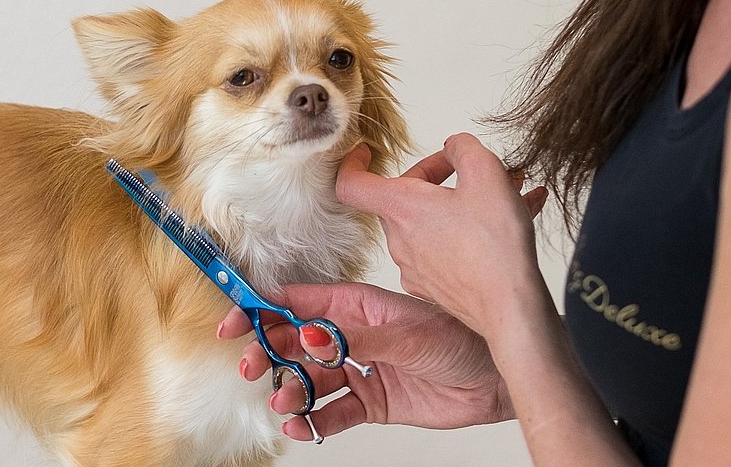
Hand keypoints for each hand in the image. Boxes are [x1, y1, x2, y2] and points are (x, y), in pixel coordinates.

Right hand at [217, 283, 513, 440]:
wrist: (496, 381)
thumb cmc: (461, 338)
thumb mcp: (406, 330)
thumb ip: (355, 336)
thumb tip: (310, 335)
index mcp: (355, 304)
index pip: (296, 303)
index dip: (261, 310)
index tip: (234, 323)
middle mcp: (350, 336)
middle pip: (292, 342)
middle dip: (267, 353)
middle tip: (253, 368)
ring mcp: (357, 369)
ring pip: (307, 380)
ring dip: (289, 390)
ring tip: (285, 401)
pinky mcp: (369, 402)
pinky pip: (330, 412)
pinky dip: (311, 421)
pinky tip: (301, 426)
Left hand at [336, 134, 548, 335]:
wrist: (510, 306)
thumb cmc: (494, 245)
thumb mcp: (485, 173)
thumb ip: (464, 148)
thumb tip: (455, 145)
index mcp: (401, 208)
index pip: (352, 183)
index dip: (354, 162)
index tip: (366, 151)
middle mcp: (400, 240)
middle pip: (401, 198)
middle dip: (434, 177)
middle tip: (469, 168)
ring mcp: (416, 266)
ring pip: (430, 221)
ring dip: (460, 201)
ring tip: (507, 191)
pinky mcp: (435, 286)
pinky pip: (447, 246)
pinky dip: (471, 229)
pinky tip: (515, 218)